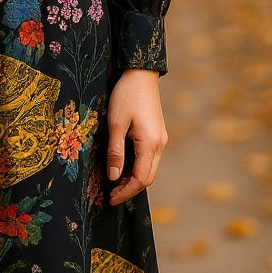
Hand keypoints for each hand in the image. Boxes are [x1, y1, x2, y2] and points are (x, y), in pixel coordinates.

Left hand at [105, 68, 167, 205]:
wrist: (141, 73)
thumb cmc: (126, 95)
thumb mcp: (115, 123)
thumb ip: (115, 151)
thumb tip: (114, 178)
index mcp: (150, 144)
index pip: (141, 179)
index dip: (126, 192)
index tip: (110, 199)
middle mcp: (160, 144)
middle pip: (148, 178)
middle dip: (130, 189)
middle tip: (110, 195)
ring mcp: (161, 139)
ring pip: (150, 169)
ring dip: (134, 179)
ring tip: (114, 183)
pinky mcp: (158, 134)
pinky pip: (150, 158)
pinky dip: (138, 167)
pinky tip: (124, 166)